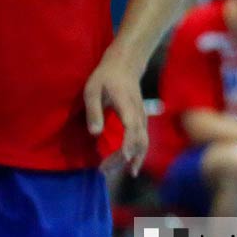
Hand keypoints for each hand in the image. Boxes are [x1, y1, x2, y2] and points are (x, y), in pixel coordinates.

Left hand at [85, 47, 147, 177]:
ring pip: (143, 141)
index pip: (131, 127)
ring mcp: (142, 115)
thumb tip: (95, 134)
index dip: (128, 144)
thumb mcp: (92, 89)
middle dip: (123, 158)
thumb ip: (93, 111)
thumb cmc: (106, 76)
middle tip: (104, 170)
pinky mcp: (141, 119)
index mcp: (126, 104)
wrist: (126, 63)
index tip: (121, 159)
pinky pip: (143, 139)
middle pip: (138, 139)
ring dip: (132, 158)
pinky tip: (131, 164)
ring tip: (120, 173)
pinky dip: (138, 153)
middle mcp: (138, 112)